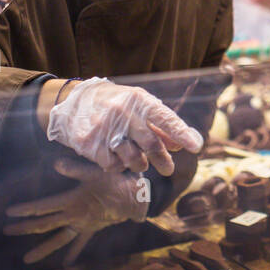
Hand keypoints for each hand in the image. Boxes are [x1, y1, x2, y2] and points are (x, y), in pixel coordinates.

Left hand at [4, 159, 149, 263]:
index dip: (25, 210)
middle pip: (45, 225)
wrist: (137, 198)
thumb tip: (55, 163)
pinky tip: (66, 264)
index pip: (43, 207)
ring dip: (43, 249)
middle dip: (25, 228)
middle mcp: (74, 217)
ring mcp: (82, 225)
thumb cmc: (116, 181)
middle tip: (6, 232)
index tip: (9, 213)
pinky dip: (72, 253)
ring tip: (27, 260)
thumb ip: (75, 169)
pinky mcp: (92, 229)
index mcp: (71, 202)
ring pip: (59, 239)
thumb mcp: (96, 171)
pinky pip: (80, 243)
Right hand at [46, 77, 202, 176]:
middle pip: (150, 143)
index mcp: (138, 100)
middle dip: (163, 160)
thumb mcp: (139, 106)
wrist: (74, 102)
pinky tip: (116, 156)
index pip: (165, 118)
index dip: (181, 133)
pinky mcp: (89, 144)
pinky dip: (119, 166)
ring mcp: (104, 129)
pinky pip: (113, 165)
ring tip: (138, 159)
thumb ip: (160, 125)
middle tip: (168, 169)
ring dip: (140, 163)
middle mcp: (122, 113)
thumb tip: (180, 144)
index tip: (195, 146)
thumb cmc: (116, 105)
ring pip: (132, 159)